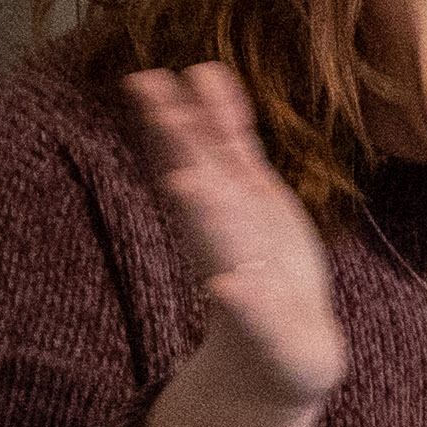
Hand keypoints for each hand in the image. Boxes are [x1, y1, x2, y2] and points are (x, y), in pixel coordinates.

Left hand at [115, 64, 347, 420]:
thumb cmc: (276, 352)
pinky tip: (209, 75)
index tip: (178, 171)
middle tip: (149, 90)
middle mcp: (227, 233)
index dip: (196, 200)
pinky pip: (240, 147)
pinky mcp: (257, 198)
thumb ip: (253, 314)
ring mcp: (240, 209)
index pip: (208, 229)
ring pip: (213, 155)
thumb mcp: (275, 345)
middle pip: (201, 178)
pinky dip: (227, 115)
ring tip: (177, 74)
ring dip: (196, 116)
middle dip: (180, 138)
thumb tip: (225, 287)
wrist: (277, 346)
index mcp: (231, 267)